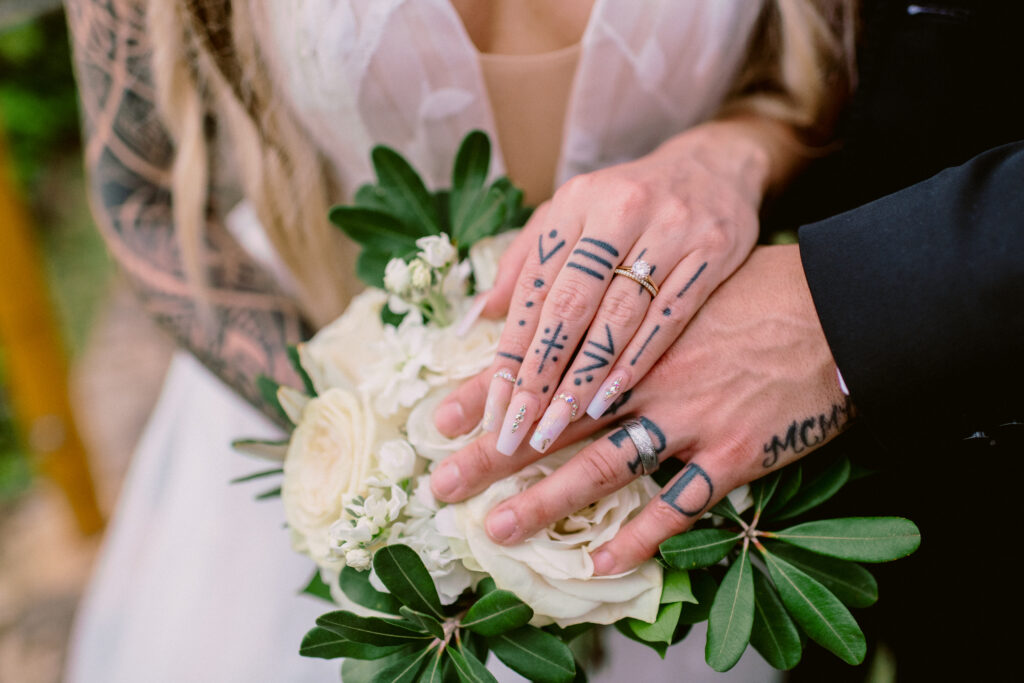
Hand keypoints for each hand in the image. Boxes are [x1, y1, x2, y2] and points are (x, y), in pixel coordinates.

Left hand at [431, 245, 853, 573]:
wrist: (837, 310)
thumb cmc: (753, 291)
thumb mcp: (677, 278)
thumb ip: (617, 301)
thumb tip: (564, 309)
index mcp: (629, 331)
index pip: (543, 364)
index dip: (489, 392)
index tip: (439, 417)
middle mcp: (647, 376)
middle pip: (555, 421)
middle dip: (492, 454)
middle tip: (440, 482)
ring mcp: (689, 417)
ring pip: (604, 466)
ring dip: (548, 500)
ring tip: (498, 528)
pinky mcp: (733, 453)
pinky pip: (679, 505)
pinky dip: (641, 537)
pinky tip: (601, 564)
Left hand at [439, 115, 804, 459]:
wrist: (714, 165)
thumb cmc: (627, 202)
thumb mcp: (572, 213)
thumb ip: (528, 261)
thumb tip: (479, 314)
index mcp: (575, 202)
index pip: (534, 285)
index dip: (510, 348)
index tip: (492, 404)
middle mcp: (619, 210)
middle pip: (570, 304)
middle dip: (539, 374)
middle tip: (516, 429)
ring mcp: (670, 228)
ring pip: (618, 316)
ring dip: (583, 378)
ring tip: (555, 425)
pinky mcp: (712, 250)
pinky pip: (670, 316)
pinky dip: (637, 360)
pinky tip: (610, 398)